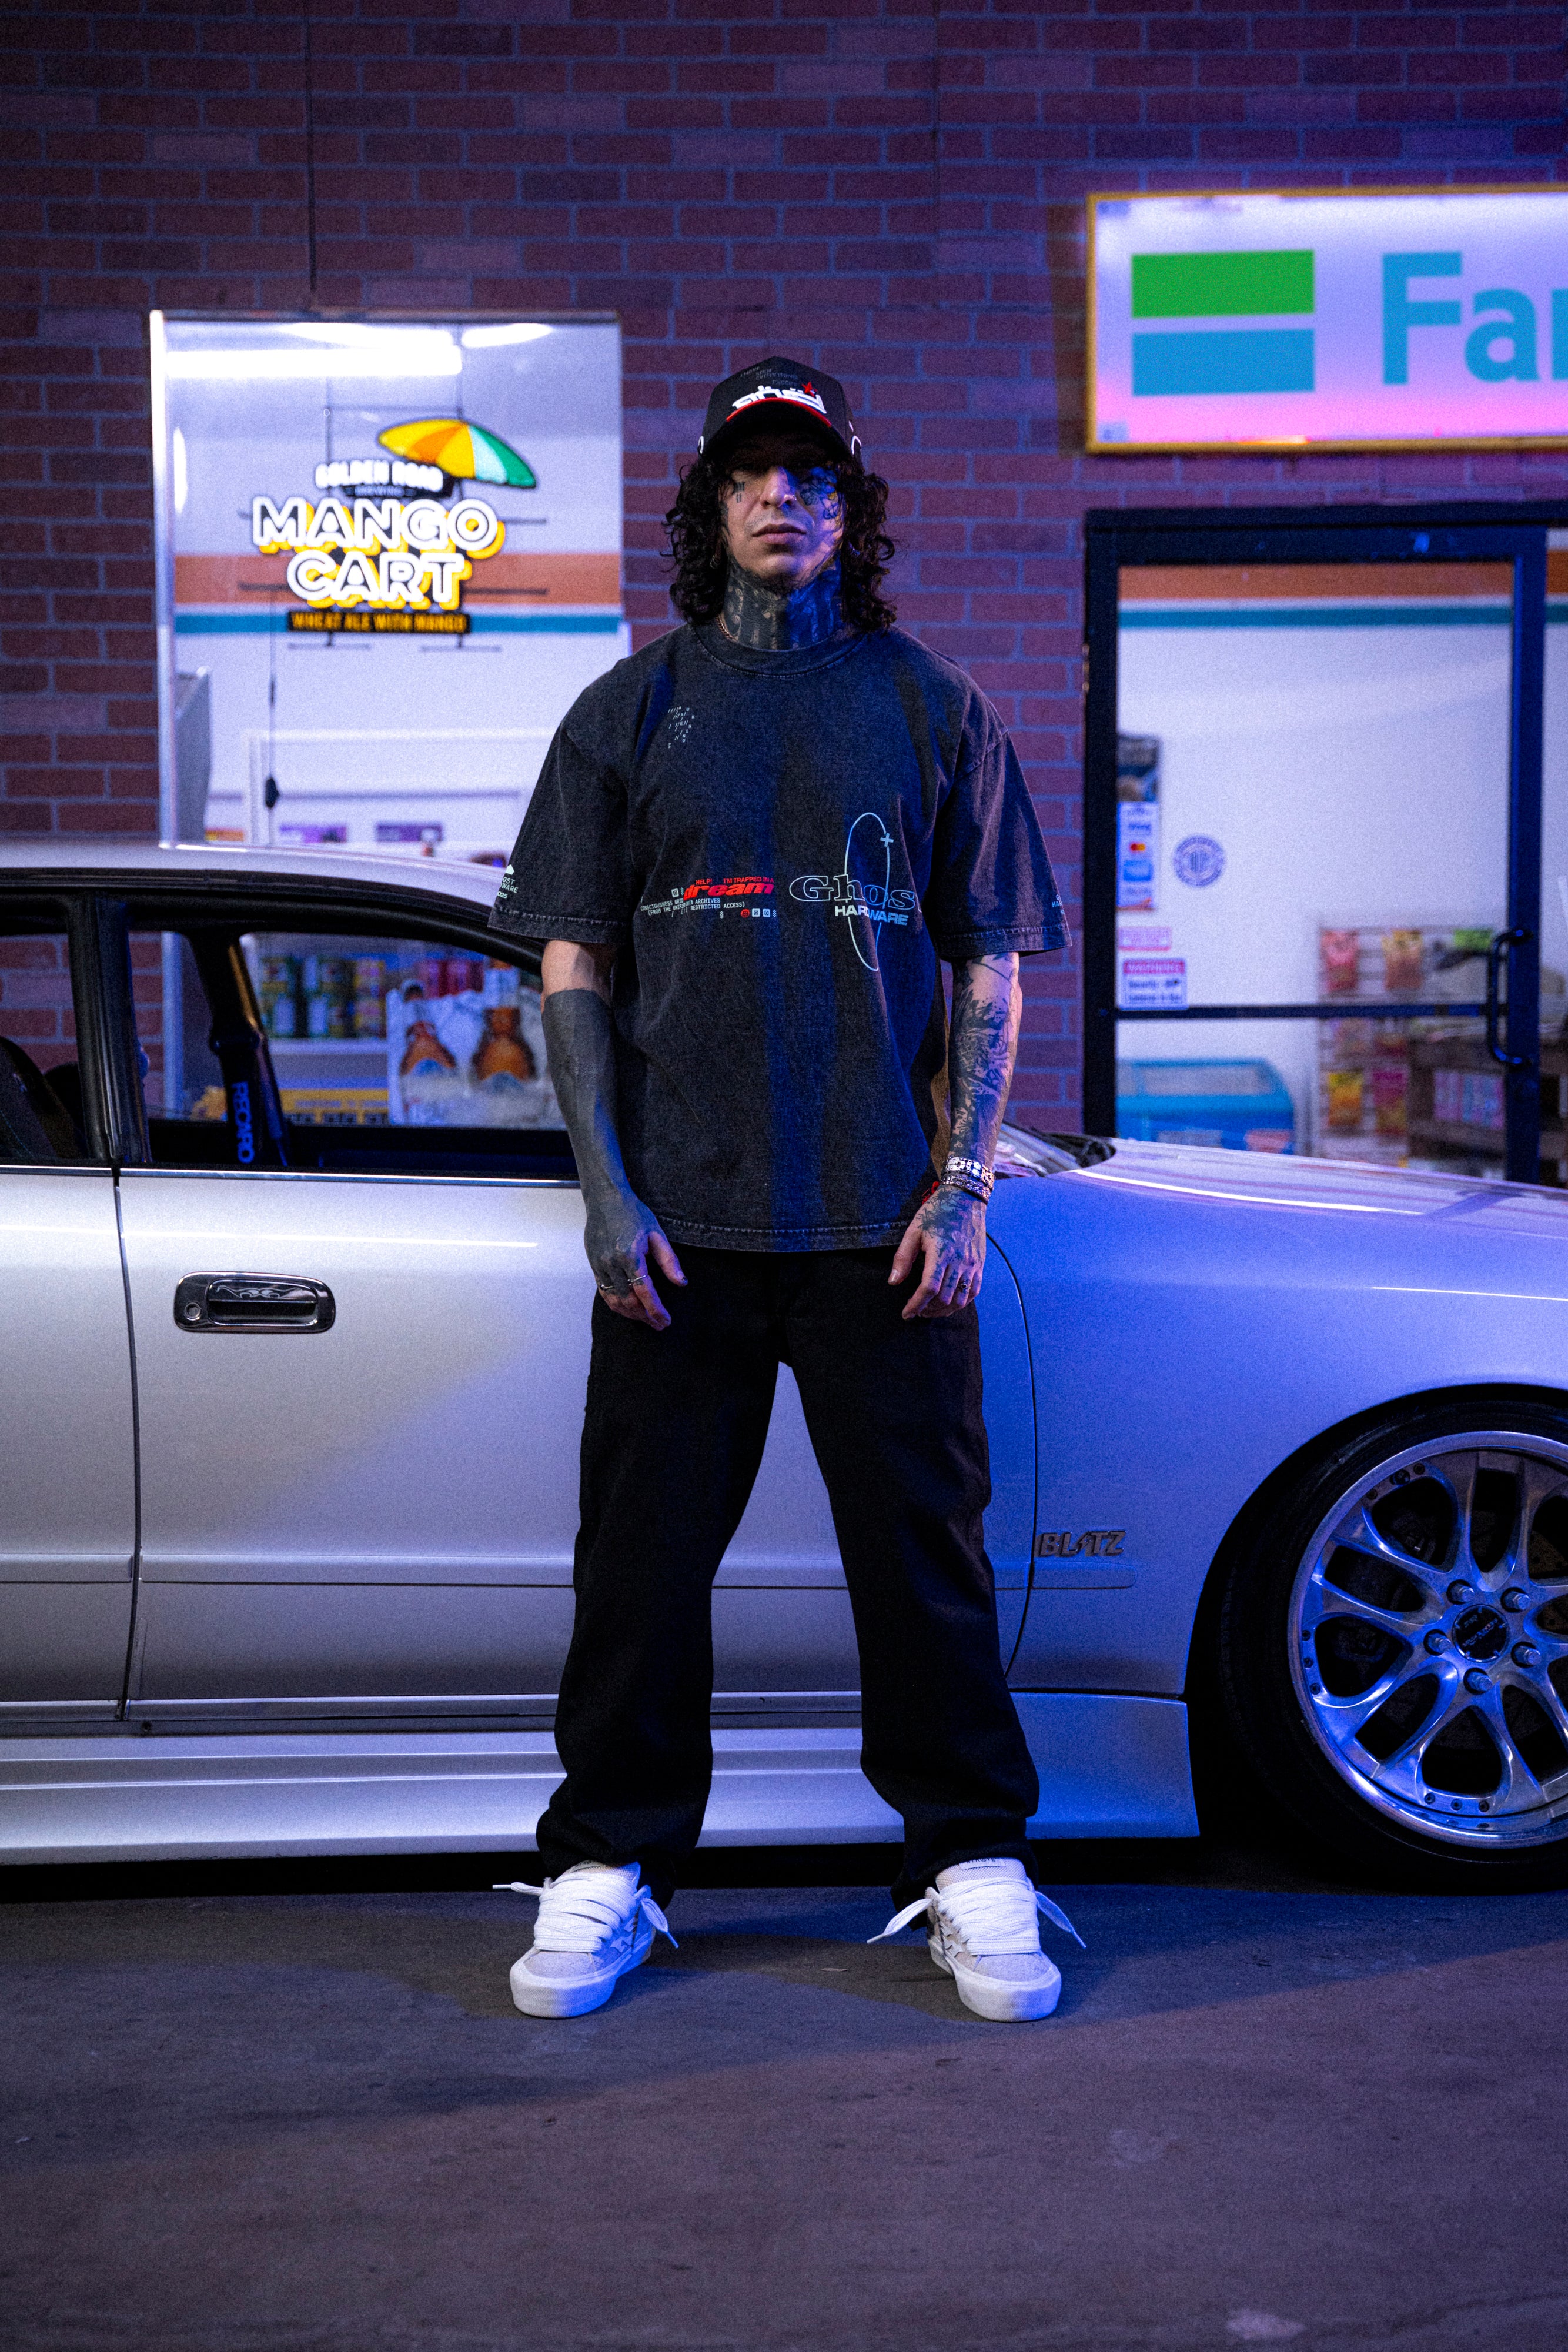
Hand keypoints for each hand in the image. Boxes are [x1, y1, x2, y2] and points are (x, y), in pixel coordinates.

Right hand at [584, 1186, 685, 1329]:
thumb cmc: (633, 1213)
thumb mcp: (656, 1233)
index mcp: (630, 1254)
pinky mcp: (593, 1266)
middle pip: (630, 1300)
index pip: (645, 1291)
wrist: (605, 1199)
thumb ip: (669, 1260)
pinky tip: (628, 1310)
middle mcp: (612, 1262)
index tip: (665, 1321)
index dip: (656, 1309)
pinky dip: (616, 1305)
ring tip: (645, 1319)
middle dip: (645, 1316)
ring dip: (631, 1314)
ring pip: (615, 1300)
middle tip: (659, 1324)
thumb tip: (682, 1283)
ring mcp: (600, 1265)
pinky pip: (604, 1292)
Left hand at [889, 1184, 986, 1320]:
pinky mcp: (980, 1264)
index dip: (916, 1304)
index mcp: (941, 1251)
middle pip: (944, 1297)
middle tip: (916, 1312)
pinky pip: (973, 1292)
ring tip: (930, 1311)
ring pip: (960, 1299)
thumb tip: (894, 1282)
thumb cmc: (936, 1212)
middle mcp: (960, 1260)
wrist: (966, 1198)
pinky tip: (948, 1304)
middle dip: (927, 1310)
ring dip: (944, 1310)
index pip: (928, 1288)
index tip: (906, 1314)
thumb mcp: (913, 1230)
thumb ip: (903, 1257)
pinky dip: (961, 1303)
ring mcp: (973, 1264)